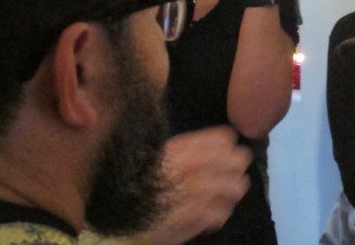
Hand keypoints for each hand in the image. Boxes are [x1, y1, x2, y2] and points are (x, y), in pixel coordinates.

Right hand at [137, 126, 252, 244]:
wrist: (115, 209)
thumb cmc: (137, 180)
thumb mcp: (160, 156)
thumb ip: (189, 149)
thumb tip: (221, 145)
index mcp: (183, 147)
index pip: (225, 139)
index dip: (229, 148)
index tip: (227, 154)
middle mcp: (193, 165)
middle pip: (238, 160)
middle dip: (235, 168)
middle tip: (229, 176)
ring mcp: (196, 191)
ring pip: (235, 187)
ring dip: (231, 192)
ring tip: (222, 197)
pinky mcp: (195, 216)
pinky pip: (221, 213)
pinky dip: (218, 215)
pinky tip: (210, 215)